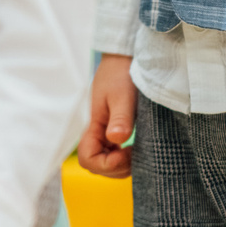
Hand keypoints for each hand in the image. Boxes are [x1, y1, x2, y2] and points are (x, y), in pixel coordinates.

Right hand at [77, 55, 135, 178]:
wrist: (122, 58)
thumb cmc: (121, 73)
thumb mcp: (123, 96)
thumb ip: (120, 118)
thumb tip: (117, 139)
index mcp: (95, 126)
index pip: (87, 158)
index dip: (105, 164)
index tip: (125, 153)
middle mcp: (97, 132)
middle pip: (95, 166)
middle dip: (116, 168)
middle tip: (135, 154)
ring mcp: (104, 131)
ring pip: (105, 162)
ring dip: (121, 165)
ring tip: (137, 151)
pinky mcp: (113, 128)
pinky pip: (112, 152)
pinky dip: (124, 157)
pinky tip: (135, 147)